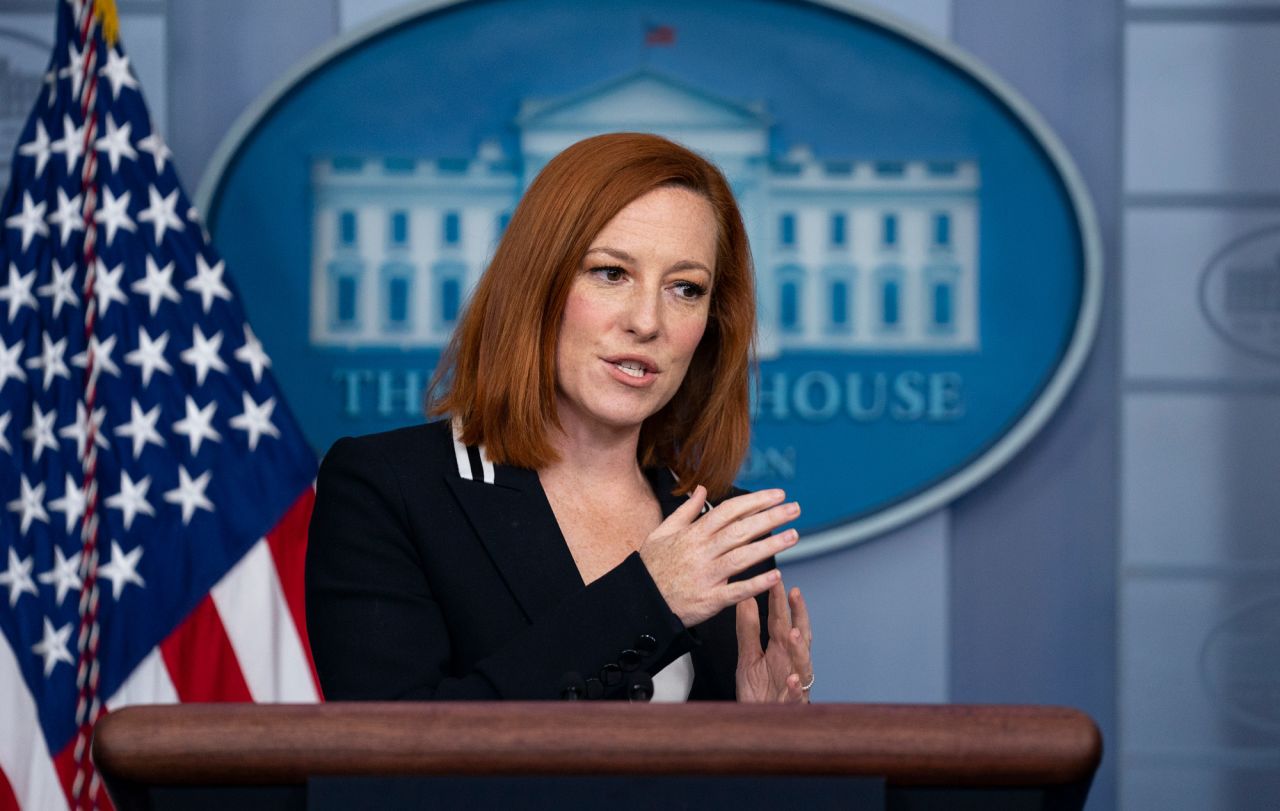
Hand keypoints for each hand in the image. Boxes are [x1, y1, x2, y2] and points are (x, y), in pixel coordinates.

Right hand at [638, 486, 798, 626]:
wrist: (640, 601)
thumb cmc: (652, 566)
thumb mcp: (662, 532)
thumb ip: (686, 511)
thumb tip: (701, 489)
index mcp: (693, 534)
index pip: (729, 511)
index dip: (755, 501)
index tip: (777, 495)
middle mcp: (702, 552)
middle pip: (741, 530)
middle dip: (770, 517)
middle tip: (794, 508)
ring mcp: (706, 576)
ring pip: (742, 557)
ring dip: (770, 546)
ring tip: (793, 536)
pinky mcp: (709, 600)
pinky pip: (736, 591)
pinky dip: (756, 584)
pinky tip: (776, 576)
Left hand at [735, 581, 813, 702]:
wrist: (758, 725)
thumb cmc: (759, 692)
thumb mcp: (748, 658)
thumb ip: (748, 631)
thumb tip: (747, 600)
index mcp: (780, 649)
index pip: (780, 620)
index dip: (779, 601)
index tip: (776, 580)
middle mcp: (791, 662)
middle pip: (798, 634)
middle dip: (798, 614)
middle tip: (794, 594)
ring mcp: (794, 682)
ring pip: (802, 663)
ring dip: (799, 648)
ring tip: (794, 632)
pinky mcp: (792, 704)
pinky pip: (797, 695)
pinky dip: (796, 687)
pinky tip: (792, 680)